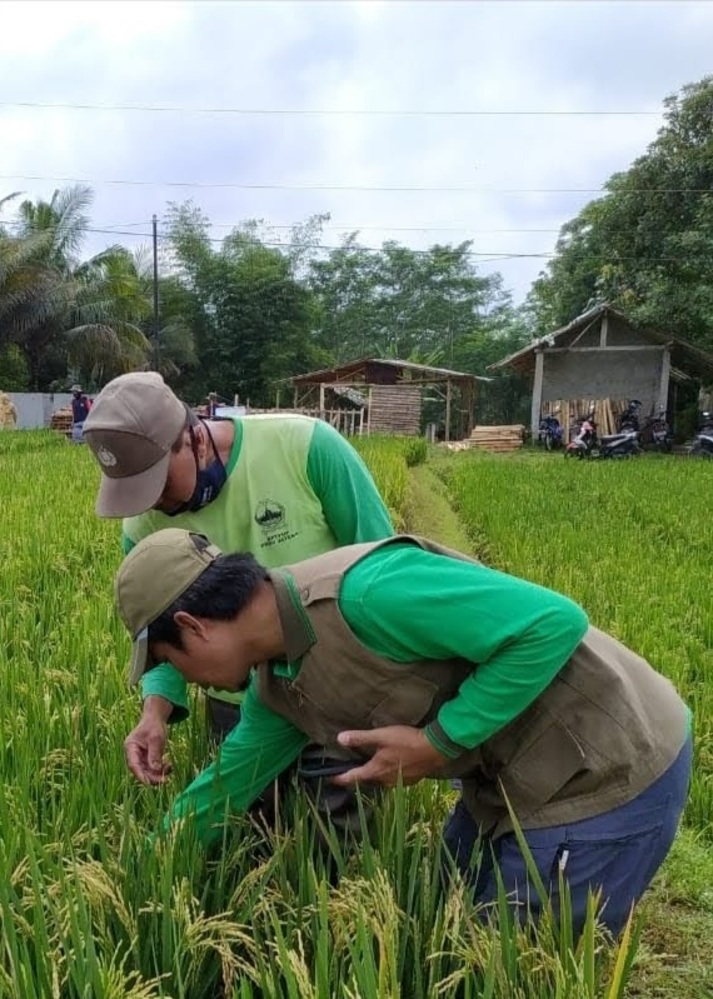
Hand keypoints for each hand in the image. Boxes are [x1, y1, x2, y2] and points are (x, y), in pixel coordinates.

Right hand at [124, 697, 172, 784]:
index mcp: (130, 747)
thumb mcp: (156, 738)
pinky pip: (153, 768)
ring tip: (170, 768)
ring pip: (147, 771)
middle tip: (164, 781)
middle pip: (140, 770)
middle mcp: (133, 754)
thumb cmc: (154, 725)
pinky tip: (169, 766)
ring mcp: (140, 757)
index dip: (140, 775)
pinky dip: (161, 769)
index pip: (133, 765)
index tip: (149, 783)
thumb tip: (156, 770)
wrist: (156, 718)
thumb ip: (155, 754)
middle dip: (152, 777)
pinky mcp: (147, 758)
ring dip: (158, 773)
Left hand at [333, 725, 447, 787]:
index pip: (353, 778)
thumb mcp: (381, 736)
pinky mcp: (410, 780)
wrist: (436, 749)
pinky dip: (388, 774)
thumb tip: (339, 739)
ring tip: (371, 767)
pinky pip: (393, 779)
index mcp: (376, 771)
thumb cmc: (406, 741)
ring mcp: (399, 782)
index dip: (341, 778)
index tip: (332, 779)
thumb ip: (360, 738)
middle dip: (358, 777)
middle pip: (367, 781)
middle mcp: (385, 781)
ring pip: (381, 781)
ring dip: (374, 775)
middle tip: (351, 771)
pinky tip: (392, 765)